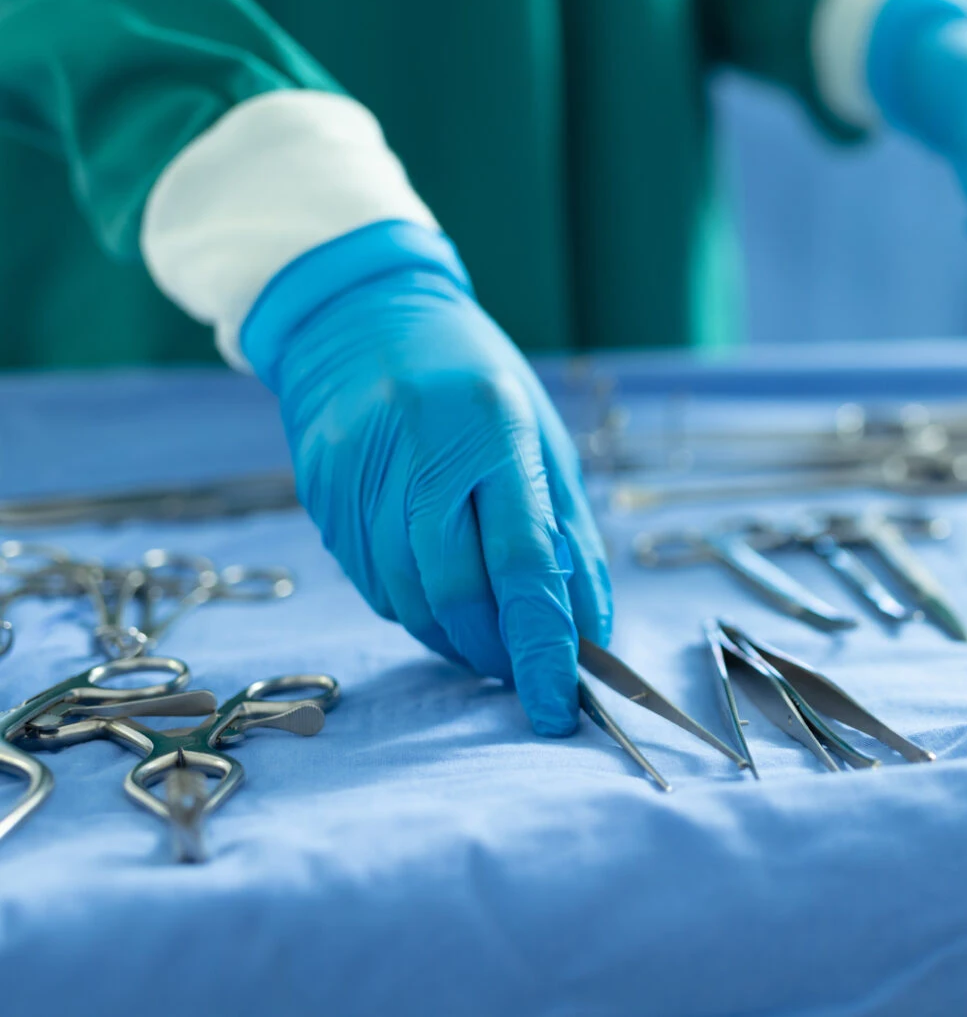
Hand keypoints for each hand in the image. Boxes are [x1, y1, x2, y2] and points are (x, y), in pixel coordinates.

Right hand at [241, 221, 610, 735]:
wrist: (360, 314)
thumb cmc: (474, 379)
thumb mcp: (543, 438)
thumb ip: (570, 538)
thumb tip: (590, 634)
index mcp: (493, 428)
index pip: (523, 563)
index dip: (542, 647)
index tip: (557, 706)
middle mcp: (420, 452)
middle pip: (457, 594)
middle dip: (497, 651)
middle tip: (523, 668)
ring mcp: (359, 475)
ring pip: (409, 602)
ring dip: (457, 639)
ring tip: (488, 636)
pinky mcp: (321, 495)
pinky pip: (373, 584)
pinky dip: (417, 611)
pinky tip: (440, 596)